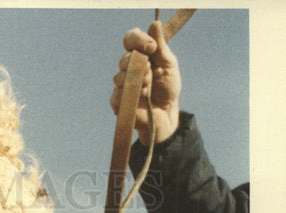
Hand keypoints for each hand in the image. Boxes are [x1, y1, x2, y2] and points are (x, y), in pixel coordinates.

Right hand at [110, 20, 180, 144]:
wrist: (166, 114)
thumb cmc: (168, 89)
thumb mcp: (169, 64)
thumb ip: (161, 46)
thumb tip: (154, 24)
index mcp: (140, 55)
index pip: (131, 39)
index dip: (138, 40)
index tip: (151, 47)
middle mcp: (128, 67)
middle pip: (124, 58)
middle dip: (139, 65)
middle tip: (150, 73)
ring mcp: (121, 84)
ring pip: (120, 76)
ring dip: (137, 81)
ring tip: (148, 88)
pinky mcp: (117, 101)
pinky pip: (118, 93)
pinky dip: (132, 95)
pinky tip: (141, 98)